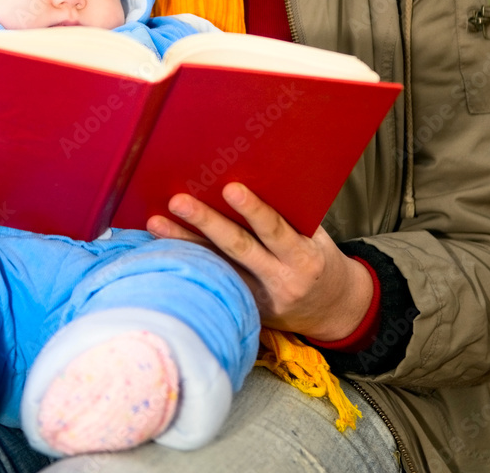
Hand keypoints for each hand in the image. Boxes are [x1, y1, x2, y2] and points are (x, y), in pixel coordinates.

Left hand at [148, 183, 372, 341]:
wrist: (334, 311)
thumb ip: (289, 216)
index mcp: (304, 259)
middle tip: (178, 200)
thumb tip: (252, 179)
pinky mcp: (245, 311)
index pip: (275, 230)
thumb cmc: (319, 259)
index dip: (253, 210)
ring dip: (184, 244)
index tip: (230, 187)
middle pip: (238, 249)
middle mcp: (281, 281)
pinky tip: (163, 249)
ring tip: (156, 222)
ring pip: (218, 268)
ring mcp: (260, 300)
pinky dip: (189, 264)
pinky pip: (215, 283)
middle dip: (206, 223)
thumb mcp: (316, 238)